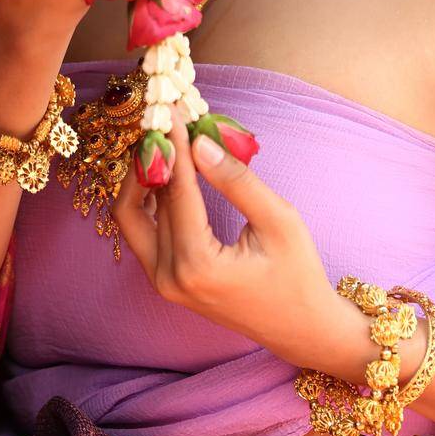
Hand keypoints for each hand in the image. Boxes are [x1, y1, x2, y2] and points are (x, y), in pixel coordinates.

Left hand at [112, 102, 343, 370]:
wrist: (301, 328)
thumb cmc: (298, 274)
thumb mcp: (278, 220)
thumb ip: (236, 180)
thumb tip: (199, 141)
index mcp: (198, 265)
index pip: (176, 189)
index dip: (174, 143)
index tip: (172, 107)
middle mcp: (169, 278)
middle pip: (140, 202)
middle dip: (151, 156)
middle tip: (165, 121)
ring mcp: (163, 283)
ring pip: (133, 216)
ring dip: (145, 175)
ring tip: (168, 139)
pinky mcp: (165, 281)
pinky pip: (144, 230)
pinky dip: (150, 197)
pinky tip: (170, 169)